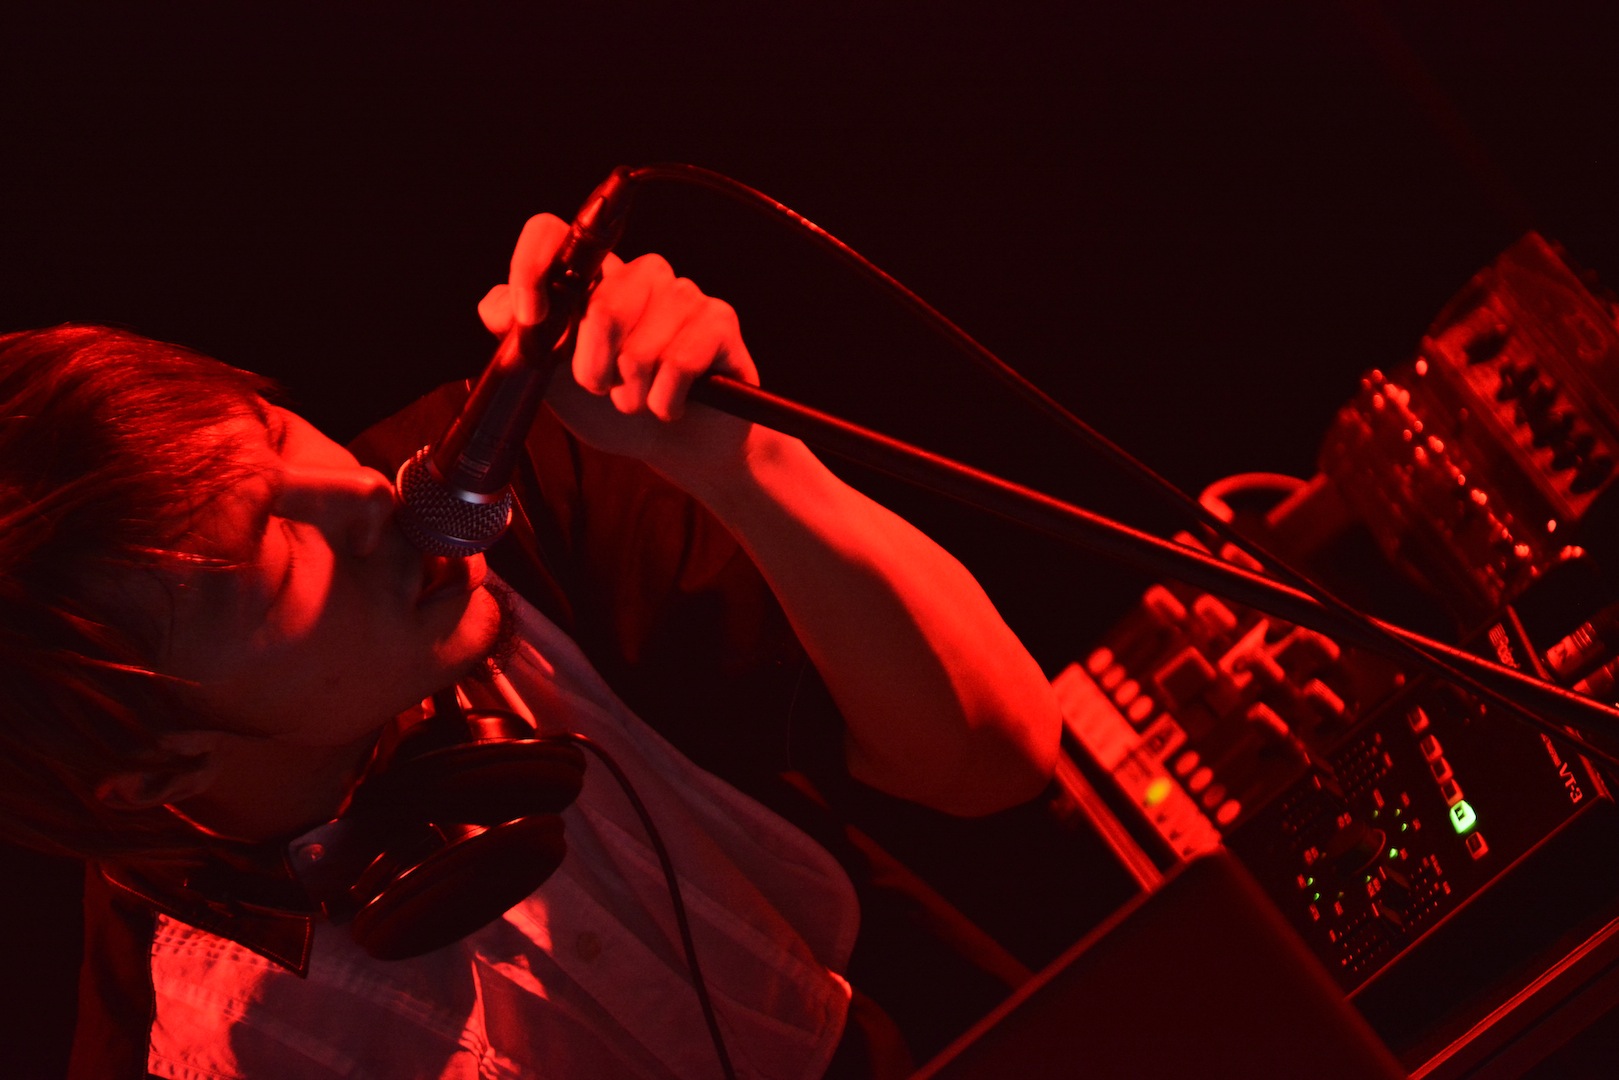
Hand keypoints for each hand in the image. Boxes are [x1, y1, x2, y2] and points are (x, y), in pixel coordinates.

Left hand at [478, 213, 762, 485]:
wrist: (675, 447)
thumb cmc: (613, 409)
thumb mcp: (553, 383)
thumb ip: (521, 344)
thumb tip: (497, 309)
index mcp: (591, 281)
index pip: (550, 234)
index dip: (532, 267)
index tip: (531, 318)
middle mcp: (637, 276)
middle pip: (603, 305)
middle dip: (594, 370)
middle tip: (604, 389)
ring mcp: (682, 294)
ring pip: (641, 346)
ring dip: (633, 394)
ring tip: (640, 400)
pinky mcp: (719, 320)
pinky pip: (680, 363)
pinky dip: (666, 401)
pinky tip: (671, 405)